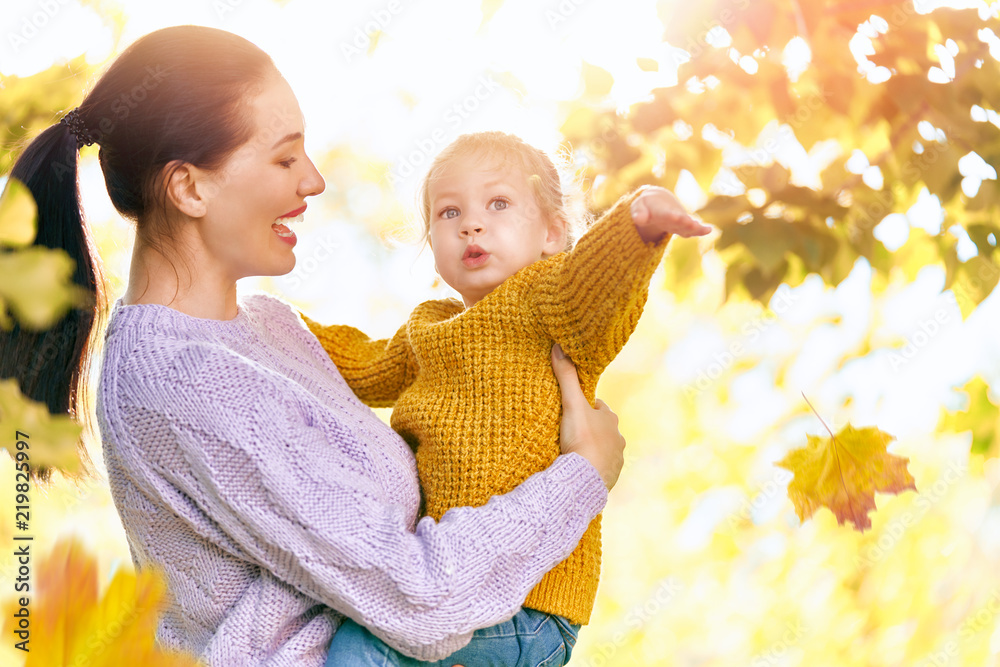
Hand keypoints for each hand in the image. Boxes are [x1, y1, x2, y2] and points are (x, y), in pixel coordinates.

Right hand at [550, 344, 625, 490]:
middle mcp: (618, 438)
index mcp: (611, 420)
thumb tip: (559, 346)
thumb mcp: (572, 404)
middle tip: (570, 432)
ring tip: (573, 452)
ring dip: (591, 449)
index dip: (585, 407)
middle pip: (602, 429)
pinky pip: (601, 469)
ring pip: (604, 449)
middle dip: (589, 429)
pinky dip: (592, 467)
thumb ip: (566, 377)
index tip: (572, 410)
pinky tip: (580, 469)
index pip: (598, 408)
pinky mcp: (610, 477)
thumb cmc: (581, 439)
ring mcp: (616, 459)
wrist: (585, 479)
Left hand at [630, 185, 711, 242]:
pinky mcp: (683, 226)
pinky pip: (692, 229)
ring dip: (693, 226)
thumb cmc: (646, 206)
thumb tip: (639, 219)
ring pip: (686, 224)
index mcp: (660, 210)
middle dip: (684, 221)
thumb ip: (638, 213)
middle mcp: (672, 214)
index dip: (670, 216)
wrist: (658, 200)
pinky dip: (700, 229)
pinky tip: (709, 230)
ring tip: (700, 227)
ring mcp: (679, 220)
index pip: (665, 214)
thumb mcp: (638, 208)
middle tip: (692, 223)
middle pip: (679, 218)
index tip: (676, 217)